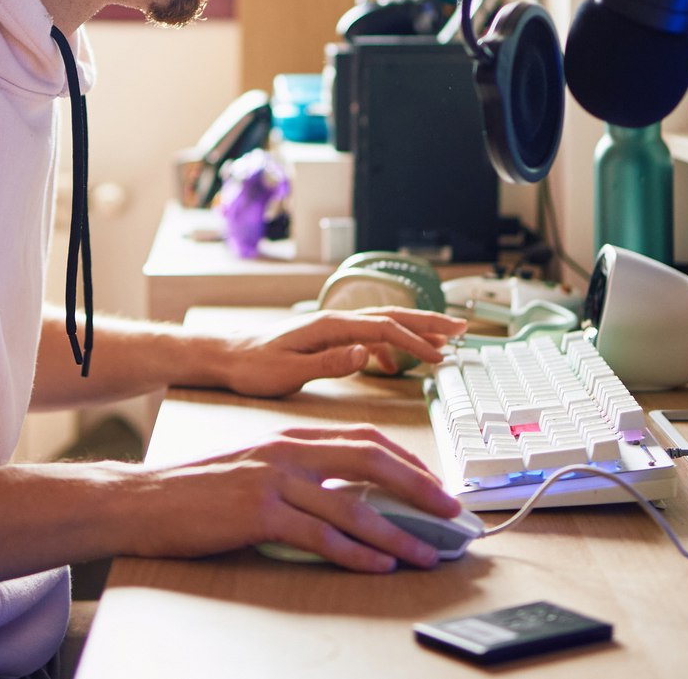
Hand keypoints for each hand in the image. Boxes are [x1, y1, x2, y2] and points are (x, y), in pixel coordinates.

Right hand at [122, 425, 463, 571]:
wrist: (144, 500)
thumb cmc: (199, 489)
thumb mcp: (256, 465)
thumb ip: (301, 471)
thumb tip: (351, 494)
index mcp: (290, 435)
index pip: (365, 438)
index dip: (408, 461)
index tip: (434, 484)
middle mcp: (287, 450)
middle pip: (371, 460)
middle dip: (420, 488)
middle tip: (452, 512)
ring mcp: (273, 481)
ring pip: (353, 506)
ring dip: (398, 533)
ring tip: (426, 553)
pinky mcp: (259, 514)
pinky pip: (321, 537)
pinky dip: (357, 554)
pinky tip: (379, 566)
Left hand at [217, 307, 466, 397]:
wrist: (226, 357)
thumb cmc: (253, 367)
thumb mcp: (289, 371)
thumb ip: (329, 363)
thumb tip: (365, 353)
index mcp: (330, 326)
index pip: (384, 329)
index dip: (416, 341)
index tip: (440, 355)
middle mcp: (334, 321)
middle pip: (391, 316)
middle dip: (428, 322)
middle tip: (461, 328)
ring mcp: (332, 328)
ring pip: (383, 324)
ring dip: (414, 330)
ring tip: (443, 339)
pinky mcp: (327, 338)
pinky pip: (369, 336)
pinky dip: (390, 344)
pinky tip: (396, 361)